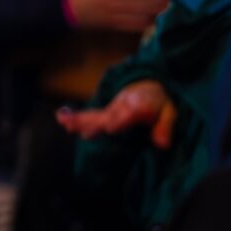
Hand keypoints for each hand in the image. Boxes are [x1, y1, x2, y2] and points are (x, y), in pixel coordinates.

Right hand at [57, 79, 176, 149]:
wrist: (146, 85)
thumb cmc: (158, 102)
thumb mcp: (169, 112)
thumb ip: (165, 127)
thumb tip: (162, 145)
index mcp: (139, 106)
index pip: (128, 114)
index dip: (120, 120)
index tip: (110, 127)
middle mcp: (122, 106)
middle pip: (107, 115)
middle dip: (95, 123)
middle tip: (84, 130)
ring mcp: (111, 108)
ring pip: (95, 115)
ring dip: (80, 119)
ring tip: (65, 123)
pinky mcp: (105, 112)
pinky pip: (90, 115)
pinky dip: (76, 117)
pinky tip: (62, 119)